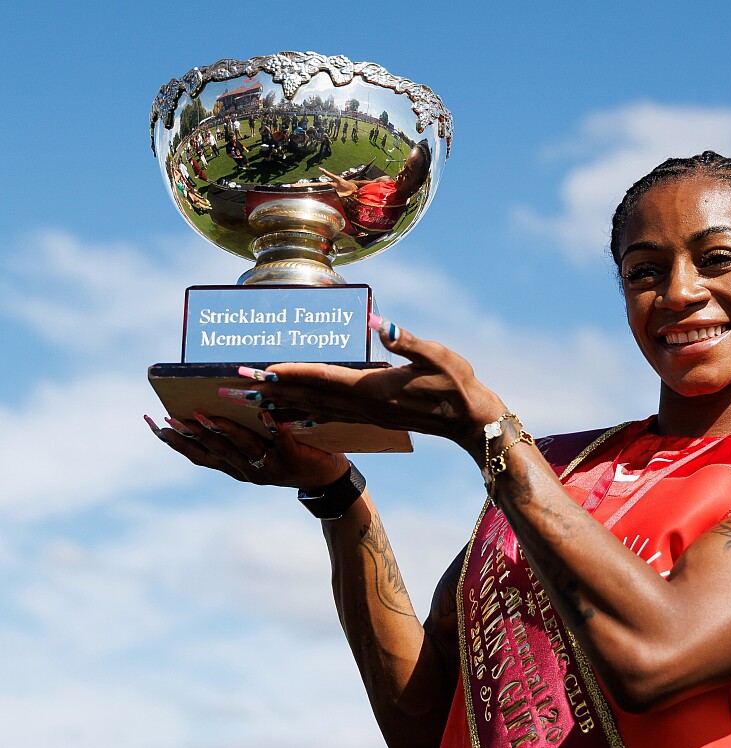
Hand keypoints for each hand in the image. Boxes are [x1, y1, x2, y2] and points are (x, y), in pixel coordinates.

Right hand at [145, 411, 349, 489]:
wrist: (329, 481)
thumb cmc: (292, 455)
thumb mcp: (260, 449)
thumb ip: (241, 432)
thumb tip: (216, 400)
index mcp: (236, 468)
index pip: (199, 456)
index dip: (176, 442)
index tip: (155, 425)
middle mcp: (248, 471)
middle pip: (214, 452)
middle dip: (191, 434)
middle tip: (172, 417)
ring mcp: (270, 468)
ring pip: (241, 448)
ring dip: (221, 431)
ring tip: (204, 414)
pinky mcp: (294, 461)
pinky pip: (281, 443)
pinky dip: (271, 428)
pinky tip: (264, 412)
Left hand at [244, 324, 506, 456]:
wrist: (471, 419)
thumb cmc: (457, 383)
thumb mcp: (436, 355)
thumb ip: (405, 340)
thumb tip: (376, 321)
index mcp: (373, 387)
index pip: (322, 377)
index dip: (289, 371)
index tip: (260, 369)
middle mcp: (363, 404)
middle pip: (308, 396)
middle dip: (270, 391)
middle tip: (235, 389)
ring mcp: (367, 414)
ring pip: (314, 410)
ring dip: (281, 406)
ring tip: (252, 404)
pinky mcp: (373, 417)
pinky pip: (331, 418)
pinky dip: (307, 417)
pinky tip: (292, 420)